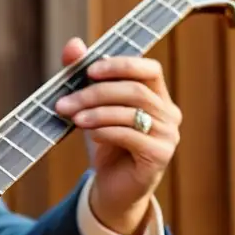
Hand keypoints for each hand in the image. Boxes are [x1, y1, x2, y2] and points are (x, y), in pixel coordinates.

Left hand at [53, 38, 181, 234]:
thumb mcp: (91, 109)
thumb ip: (84, 77)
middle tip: (65, 101)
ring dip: (96, 111)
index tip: (89, 70)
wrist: (112, 190)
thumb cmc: (105, 146)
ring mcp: (169, 136)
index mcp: (157, 97)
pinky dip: (106, 129)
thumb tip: (73, 45)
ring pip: (132, 111)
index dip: (121, 65)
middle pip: (135, 90)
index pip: (149, 69)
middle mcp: (169, 114)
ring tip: (72, 116)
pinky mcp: (159, 156)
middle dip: (96, 92)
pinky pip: (131, 135)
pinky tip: (89, 132)